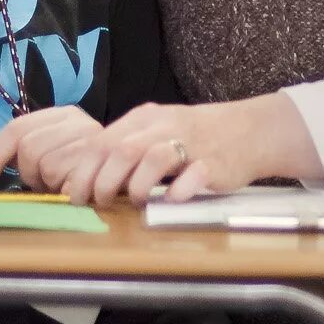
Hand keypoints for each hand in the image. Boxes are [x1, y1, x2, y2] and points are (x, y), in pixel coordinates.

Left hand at [0, 106, 101, 191]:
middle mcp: (79, 122)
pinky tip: (71, 192)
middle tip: (41, 181)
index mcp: (64, 115)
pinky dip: (63, 193)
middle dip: (28, 172)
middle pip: (29, 148)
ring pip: (46, 167)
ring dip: (48, 184)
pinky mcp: (102, 168)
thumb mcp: (46, 153)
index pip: (18, 127)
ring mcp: (92, 144)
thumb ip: (18, 145)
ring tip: (61, 185)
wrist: (126, 179)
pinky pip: (66, 185)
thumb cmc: (81, 168)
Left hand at [53, 99, 267, 207]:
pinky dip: (177, 192)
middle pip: (121, 151)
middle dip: (103, 182)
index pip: (101, 141)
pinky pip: (192, 175)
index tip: (74, 195)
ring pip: (152, 159)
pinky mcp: (214, 163)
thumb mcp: (155, 132)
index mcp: (143, 119)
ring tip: (135, 202)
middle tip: (100, 204)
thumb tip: (88, 180)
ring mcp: (189, 143)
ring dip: (136, 186)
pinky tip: (170, 200)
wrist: (249, 130)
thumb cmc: (194, 136)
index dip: (83, 171)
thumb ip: (126, 149)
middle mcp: (163, 127)